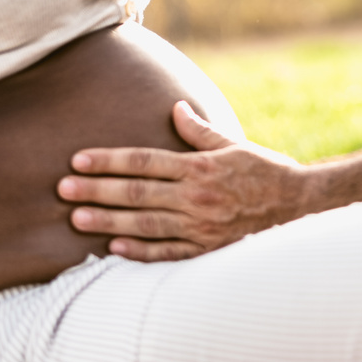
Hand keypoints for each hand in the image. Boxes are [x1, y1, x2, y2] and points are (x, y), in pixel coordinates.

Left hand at [58, 100, 308, 260]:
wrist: (300, 207)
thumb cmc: (265, 172)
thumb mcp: (234, 145)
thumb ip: (200, 131)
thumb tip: (175, 107)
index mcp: (200, 167)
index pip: (144, 161)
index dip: (109, 160)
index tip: (79, 160)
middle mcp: (196, 196)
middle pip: (137, 192)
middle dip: (97, 190)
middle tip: (62, 189)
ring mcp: (200, 225)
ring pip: (145, 223)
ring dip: (108, 220)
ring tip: (77, 218)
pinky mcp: (207, 250)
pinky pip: (168, 253)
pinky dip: (140, 252)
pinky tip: (113, 248)